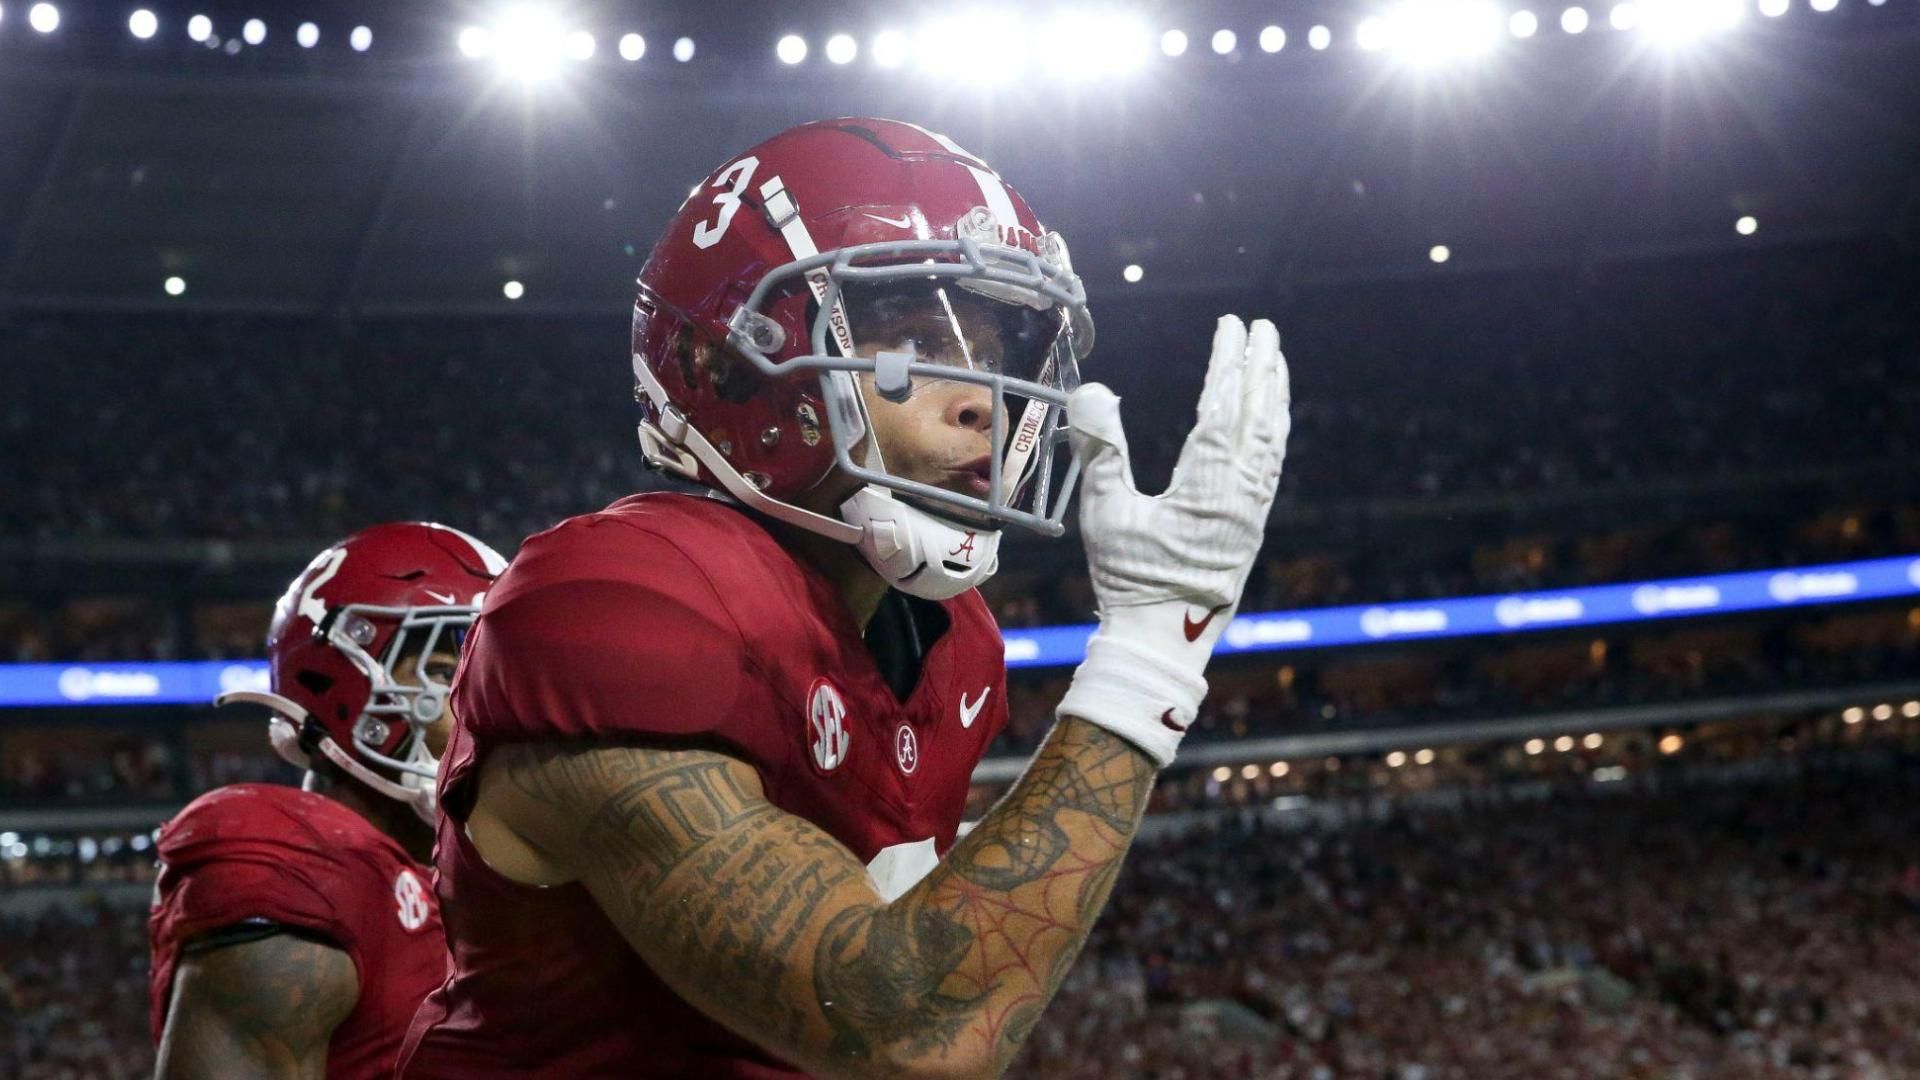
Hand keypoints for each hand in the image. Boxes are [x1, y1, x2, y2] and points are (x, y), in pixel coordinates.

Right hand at [1055, 316, 1290, 765]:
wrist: (1163, 643)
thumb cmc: (1129, 581)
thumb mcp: (1106, 515)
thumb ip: (1102, 450)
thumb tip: (1094, 390)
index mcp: (1207, 488)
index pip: (1223, 409)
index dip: (1228, 363)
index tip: (1232, 326)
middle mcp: (1240, 495)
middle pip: (1258, 417)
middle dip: (1261, 368)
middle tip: (1263, 326)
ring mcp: (1252, 512)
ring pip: (1272, 442)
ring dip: (1274, 397)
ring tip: (1274, 360)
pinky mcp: (1252, 528)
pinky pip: (1271, 467)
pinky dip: (1273, 433)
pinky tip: (1270, 422)